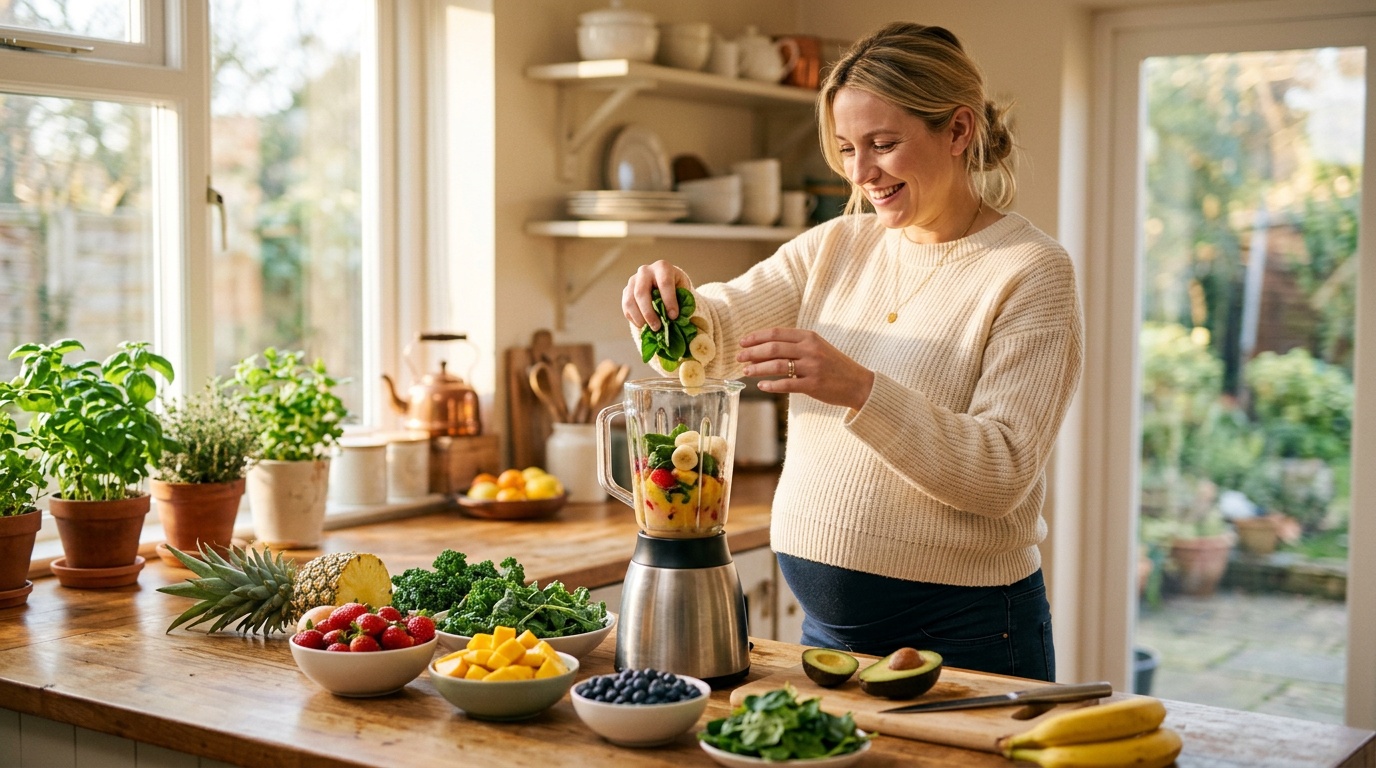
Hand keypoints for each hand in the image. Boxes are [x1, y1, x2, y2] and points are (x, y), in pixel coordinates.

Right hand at [623, 261, 692, 330]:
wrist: (664, 282)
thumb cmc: (676, 287)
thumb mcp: (683, 290)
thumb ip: (682, 302)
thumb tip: (676, 319)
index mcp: (662, 267)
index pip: (664, 283)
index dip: (669, 301)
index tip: (674, 316)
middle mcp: (645, 271)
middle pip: (641, 292)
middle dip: (649, 313)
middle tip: (657, 327)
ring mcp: (633, 280)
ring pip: (630, 301)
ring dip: (639, 318)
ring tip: (650, 328)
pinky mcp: (627, 291)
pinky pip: (626, 307)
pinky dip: (634, 319)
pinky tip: (643, 325)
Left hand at [737, 328, 874, 410]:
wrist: (859, 383)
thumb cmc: (834, 365)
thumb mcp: (818, 347)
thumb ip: (796, 345)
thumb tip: (765, 348)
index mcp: (809, 337)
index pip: (777, 333)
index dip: (757, 337)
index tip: (743, 342)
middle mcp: (810, 349)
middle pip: (773, 347)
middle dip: (752, 352)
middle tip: (739, 357)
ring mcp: (812, 367)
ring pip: (777, 365)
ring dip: (757, 368)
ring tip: (745, 371)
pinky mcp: (813, 385)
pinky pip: (787, 384)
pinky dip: (771, 385)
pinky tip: (762, 386)